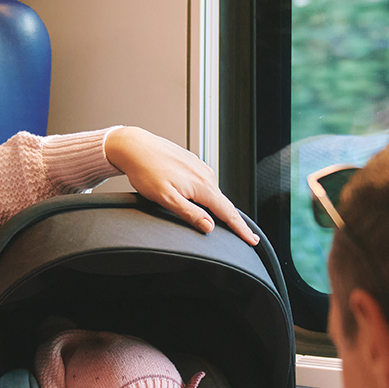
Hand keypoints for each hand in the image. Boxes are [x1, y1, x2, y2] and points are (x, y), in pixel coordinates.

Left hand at [104, 127, 259, 245]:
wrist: (136, 147)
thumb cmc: (146, 172)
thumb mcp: (166, 199)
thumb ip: (190, 213)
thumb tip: (209, 226)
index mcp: (202, 186)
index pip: (227, 213)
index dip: (241, 229)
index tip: (252, 240)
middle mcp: (205, 175)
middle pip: (224, 204)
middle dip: (235, 221)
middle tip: (246, 236)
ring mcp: (200, 168)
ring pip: (214, 194)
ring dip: (220, 208)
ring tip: (227, 223)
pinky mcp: (193, 164)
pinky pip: (206, 185)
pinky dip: (210, 196)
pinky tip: (205, 202)